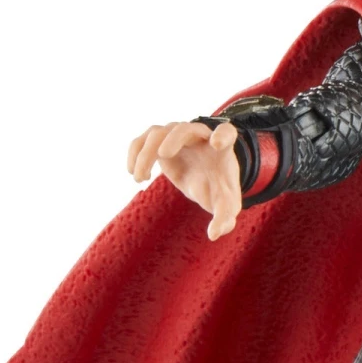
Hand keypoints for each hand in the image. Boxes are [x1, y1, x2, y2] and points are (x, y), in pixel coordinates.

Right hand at [127, 120, 242, 239]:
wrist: (206, 182)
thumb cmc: (219, 192)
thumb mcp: (226, 207)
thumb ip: (224, 219)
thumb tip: (214, 234)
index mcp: (221, 150)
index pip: (226, 132)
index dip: (222, 135)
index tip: (216, 144)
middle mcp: (199, 138)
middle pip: (187, 128)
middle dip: (175, 137)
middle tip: (163, 154)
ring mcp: (178, 137)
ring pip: (159, 132)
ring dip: (146, 152)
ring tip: (140, 179)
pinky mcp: (161, 143)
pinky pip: (143, 139)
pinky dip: (134, 152)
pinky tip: (134, 174)